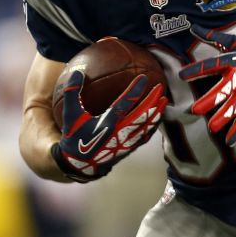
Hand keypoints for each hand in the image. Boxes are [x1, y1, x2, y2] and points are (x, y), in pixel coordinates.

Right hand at [52, 72, 166, 181]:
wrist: (79, 165)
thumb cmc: (74, 137)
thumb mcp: (71, 115)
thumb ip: (72, 93)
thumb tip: (77, 72)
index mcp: (106, 124)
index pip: (124, 105)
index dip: (134, 91)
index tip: (143, 78)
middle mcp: (119, 133)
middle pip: (142, 115)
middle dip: (152, 101)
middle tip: (160, 86)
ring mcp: (126, 142)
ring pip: (146, 127)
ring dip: (156, 113)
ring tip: (165, 100)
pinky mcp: (128, 149)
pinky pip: (145, 136)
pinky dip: (153, 126)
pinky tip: (158, 118)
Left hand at [177, 29, 235, 146]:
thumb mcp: (234, 41)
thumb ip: (212, 37)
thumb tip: (193, 28)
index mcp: (233, 60)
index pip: (212, 65)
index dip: (197, 70)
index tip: (182, 75)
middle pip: (224, 89)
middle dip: (210, 100)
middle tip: (195, 110)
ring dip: (224, 117)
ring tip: (212, 127)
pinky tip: (230, 140)